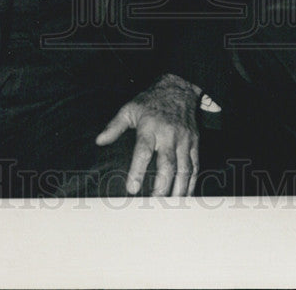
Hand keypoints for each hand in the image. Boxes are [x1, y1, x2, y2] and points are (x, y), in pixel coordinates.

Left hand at [95, 73, 200, 196]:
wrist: (178, 88)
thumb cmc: (151, 101)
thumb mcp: (129, 109)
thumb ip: (114, 126)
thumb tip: (100, 141)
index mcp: (150, 127)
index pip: (144, 151)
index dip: (138, 171)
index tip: (132, 189)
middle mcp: (168, 135)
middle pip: (168, 164)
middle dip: (162, 186)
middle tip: (155, 204)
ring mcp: (184, 140)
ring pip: (184, 168)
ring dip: (179, 189)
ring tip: (172, 206)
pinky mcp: (194, 142)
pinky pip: (195, 165)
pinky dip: (191, 182)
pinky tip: (185, 195)